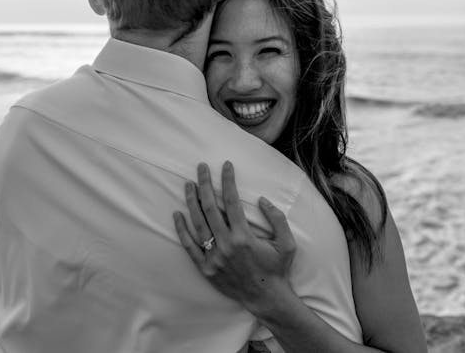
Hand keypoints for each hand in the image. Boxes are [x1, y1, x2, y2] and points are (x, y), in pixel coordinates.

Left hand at [173, 161, 296, 313]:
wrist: (266, 298)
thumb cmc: (277, 269)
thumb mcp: (287, 243)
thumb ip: (277, 218)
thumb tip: (261, 199)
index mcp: (244, 237)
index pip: (232, 201)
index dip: (228, 180)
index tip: (226, 165)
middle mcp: (226, 245)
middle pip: (210, 207)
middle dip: (205, 184)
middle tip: (201, 167)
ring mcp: (214, 257)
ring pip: (198, 223)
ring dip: (191, 201)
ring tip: (188, 184)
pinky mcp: (206, 268)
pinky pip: (189, 246)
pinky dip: (182, 230)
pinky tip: (177, 214)